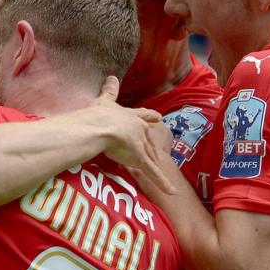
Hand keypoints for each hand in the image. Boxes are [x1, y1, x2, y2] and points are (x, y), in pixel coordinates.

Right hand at [88, 77, 174, 194]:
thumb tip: (112, 77)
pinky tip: (171, 192)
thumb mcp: (104, 101)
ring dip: (154, 162)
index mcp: (132, 116)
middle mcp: (140, 130)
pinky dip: (162, 183)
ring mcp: (142, 145)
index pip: (144, 116)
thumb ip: (110, 91)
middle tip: (155, 151)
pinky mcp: (141, 160)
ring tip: (159, 168)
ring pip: (151, 156)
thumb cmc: (99, 115)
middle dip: (152, 145)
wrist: (100, 126)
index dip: (150, 118)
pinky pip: (153, 174)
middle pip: (149, 139)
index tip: (158, 118)